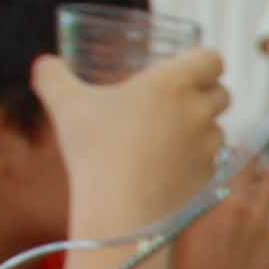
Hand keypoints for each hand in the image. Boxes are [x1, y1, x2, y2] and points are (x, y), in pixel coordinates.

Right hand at [34, 49, 229, 231]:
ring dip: (204, 128)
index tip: (186, 68)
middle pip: (223, 94)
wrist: (119, 209)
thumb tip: (45, 64)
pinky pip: (213, 163)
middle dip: (206, 93)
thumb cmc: (95, 149)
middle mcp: (199, 112)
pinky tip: (174, 166)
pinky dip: (199, 161)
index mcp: (174, 84)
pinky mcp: (209, 179)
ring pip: (220, 130)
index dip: (203, 61)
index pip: (213, 59)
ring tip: (174, 135)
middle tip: (178, 101)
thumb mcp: (64, 104)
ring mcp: (209, 148)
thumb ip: (52, 77)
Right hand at [173, 160, 268, 268]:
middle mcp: (243, 205)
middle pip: (266, 173)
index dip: (240, 151)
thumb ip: (203, 201)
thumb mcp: (186, 226)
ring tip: (259, 200)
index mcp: (218, 198)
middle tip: (259, 168)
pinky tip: (258, 239)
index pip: (236, 161)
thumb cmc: (187, 268)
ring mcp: (264, 223)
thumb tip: (213, 185)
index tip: (240, 146)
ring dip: (268, 193)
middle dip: (263, 168)